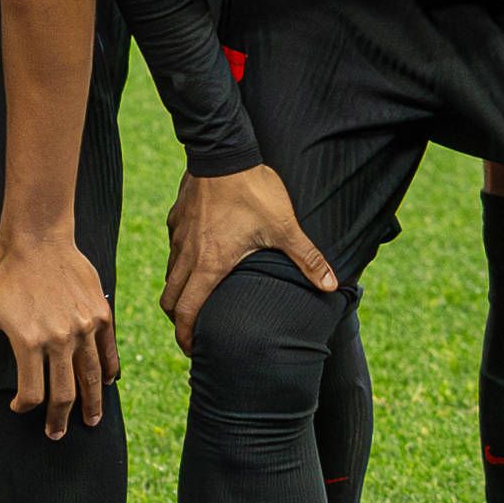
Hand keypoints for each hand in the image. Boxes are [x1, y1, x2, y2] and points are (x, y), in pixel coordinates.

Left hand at [0, 234, 115, 434]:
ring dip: (92, 404)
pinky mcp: (101, 315)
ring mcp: (84, 327)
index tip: (21, 407)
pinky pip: (109, 352)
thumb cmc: (0, 274)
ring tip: (91, 420)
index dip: (25, 407)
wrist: (37, 238)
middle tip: (57, 433)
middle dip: (59, 419)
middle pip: (65, 393)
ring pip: (92, 377)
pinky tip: (108, 384)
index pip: (32, 393)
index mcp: (28, 341)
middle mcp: (60, 338)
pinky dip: (110, 371)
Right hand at [161, 166, 338, 352]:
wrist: (223, 152)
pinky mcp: (177, 220)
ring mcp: (178, 237)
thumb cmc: (253, 191)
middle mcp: (187, 255)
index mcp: (209, 264)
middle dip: (179, 320)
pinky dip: (180, 264)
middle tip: (194, 332)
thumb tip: (333, 285)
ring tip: (197, 300)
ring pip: (170, 275)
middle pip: (170, 299)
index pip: (186, 312)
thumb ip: (308, 258)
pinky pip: (173, 250)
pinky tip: (198, 259)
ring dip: (180, 292)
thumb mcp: (284, 227)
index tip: (193, 350)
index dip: (186, 337)